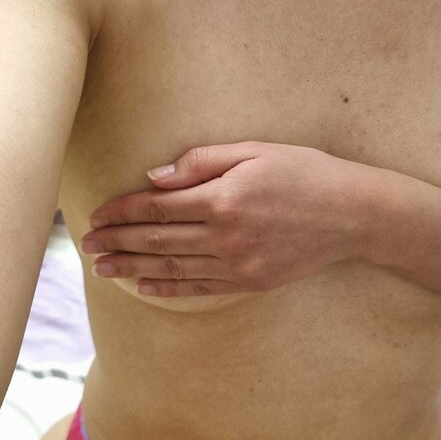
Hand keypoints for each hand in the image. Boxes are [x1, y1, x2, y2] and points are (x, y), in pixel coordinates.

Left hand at [80, 141, 374, 295]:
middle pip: (157, 240)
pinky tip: (143, 286)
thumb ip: (202, 162)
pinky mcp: (250, 281)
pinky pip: (200, 288)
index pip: (158, 207)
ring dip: (132, 268)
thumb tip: (155, 178)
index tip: (98, 214)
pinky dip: (168, 288)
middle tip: (88, 245)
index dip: (123, 211)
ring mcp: (238, 264)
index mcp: (223, 198)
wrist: (352, 214)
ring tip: (103, 268)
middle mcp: (226, 236)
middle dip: (118, 241)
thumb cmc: (305, 172)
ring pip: (172, 268)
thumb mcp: (255, 151)